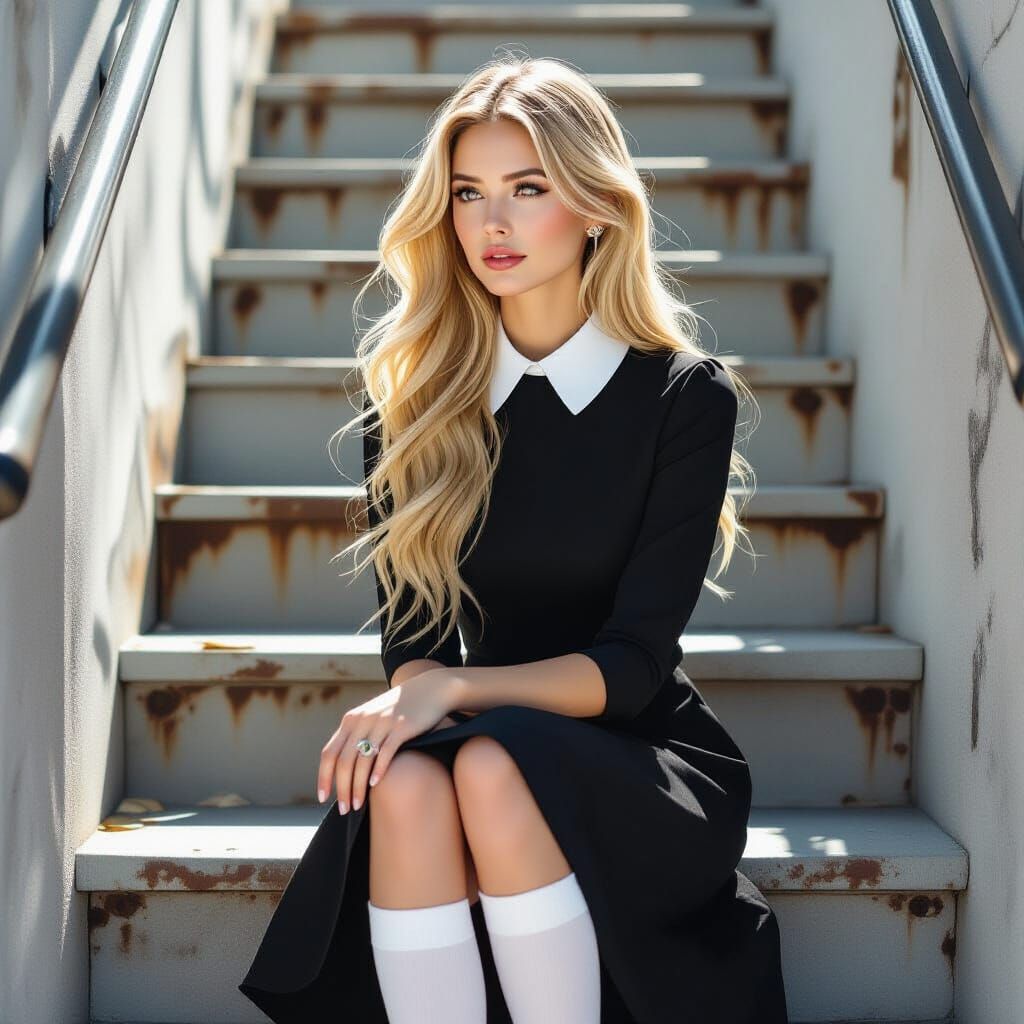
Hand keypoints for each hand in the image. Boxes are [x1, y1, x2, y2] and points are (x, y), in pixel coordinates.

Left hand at [317, 673, 453, 814]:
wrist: (430, 689)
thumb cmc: (400, 709)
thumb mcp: (372, 716)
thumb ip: (357, 734)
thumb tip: (343, 765)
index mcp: (351, 720)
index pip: (329, 753)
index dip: (323, 777)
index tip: (323, 797)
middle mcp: (363, 720)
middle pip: (344, 761)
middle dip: (342, 789)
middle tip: (343, 810)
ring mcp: (382, 722)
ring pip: (362, 760)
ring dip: (358, 786)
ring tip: (358, 805)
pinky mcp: (402, 726)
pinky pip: (386, 752)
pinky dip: (378, 770)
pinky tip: (375, 785)